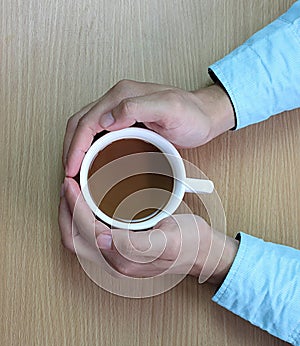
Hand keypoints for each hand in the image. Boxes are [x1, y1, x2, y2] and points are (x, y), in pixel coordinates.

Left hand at [59, 178, 238, 284]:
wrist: (202, 251)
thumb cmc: (189, 244)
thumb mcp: (168, 241)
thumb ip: (136, 245)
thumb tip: (102, 241)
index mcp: (123, 262)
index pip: (86, 232)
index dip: (74, 207)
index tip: (71, 183)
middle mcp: (114, 264)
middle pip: (73, 239)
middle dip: (65, 212)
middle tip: (67, 185)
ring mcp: (114, 259)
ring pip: (78, 238)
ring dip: (70, 214)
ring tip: (73, 191)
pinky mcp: (117, 251)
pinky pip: (89, 235)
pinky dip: (81, 217)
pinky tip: (86, 201)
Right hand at [63, 79, 234, 176]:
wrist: (205, 116)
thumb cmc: (191, 115)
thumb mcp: (169, 109)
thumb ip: (137, 107)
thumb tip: (106, 118)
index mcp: (122, 95)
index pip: (87, 121)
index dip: (75, 146)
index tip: (71, 168)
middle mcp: (117, 100)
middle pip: (80, 123)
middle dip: (69, 148)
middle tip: (68, 173)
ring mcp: (119, 110)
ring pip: (86, 128)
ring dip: (75, 148)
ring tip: (73, 170)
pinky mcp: (124, 121)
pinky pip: (98, 133)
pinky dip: (88, 148)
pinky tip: (89, 162)